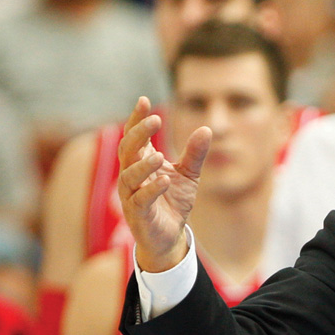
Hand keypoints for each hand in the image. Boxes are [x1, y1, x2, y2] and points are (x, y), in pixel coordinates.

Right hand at [117, 97, 210, 271]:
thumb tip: (207, 128)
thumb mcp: (189, 174)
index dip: (137, 118)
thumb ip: (195, 153)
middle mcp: (130, 175)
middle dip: (139, 134)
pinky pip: (140, 200)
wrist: (170, 235)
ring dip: (143, 164)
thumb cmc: (173, 201)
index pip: (134, 136)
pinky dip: (151, 189)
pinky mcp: (137, 214)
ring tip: (160, 156)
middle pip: (127, 150)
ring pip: (129, 175)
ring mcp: (131, 195)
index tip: (143, 100)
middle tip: (155, 120)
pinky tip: (165, 180)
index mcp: (141, 162)